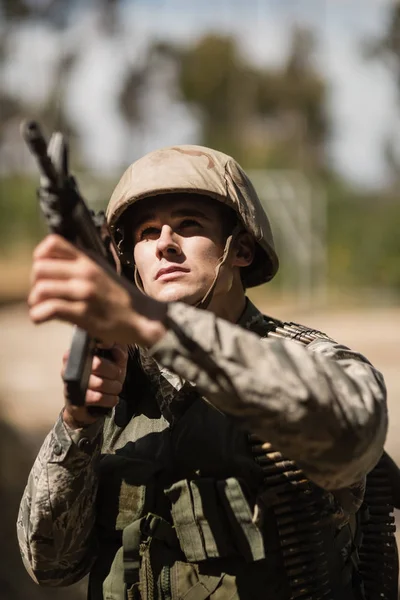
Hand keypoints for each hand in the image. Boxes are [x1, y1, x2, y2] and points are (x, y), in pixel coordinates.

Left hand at [28, 234, 166, 345]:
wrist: (142, 318)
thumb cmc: (121, 297)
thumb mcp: (104, 270)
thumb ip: (82, 263)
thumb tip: (55, 260)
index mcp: (89, 259)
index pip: (53, 243)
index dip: (40, 255)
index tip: (43, 271)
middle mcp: (85, 272)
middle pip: (40, 267)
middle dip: (35, 283)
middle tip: (41, 294)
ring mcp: (84, 292)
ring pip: (41, 289)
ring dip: (35, 302)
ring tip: (41, 308)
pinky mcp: (83, 313)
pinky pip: (49, 309)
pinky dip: (38, 315)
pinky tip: (41, 319)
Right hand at [62, 344, 127, 427]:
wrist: (92, 406)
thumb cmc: (105, 378)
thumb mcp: (115, 362)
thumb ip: (118, 350)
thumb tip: (113, 346)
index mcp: (80, 350)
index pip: (94, 343)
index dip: (109, 348)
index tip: (116, 357)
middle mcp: (71, 364)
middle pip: (97, 364)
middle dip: (114, 372)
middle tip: (118, 376)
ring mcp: (71, 382)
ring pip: (100, 383)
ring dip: (114, 387)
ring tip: (116, 388)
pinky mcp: (74, 399)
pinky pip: (97, 397)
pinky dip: (110, 399)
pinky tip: (112, 399)